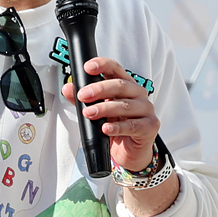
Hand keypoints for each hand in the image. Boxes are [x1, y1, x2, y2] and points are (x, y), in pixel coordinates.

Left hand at [60, 55, 159, 172]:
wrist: (129, 151)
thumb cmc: (117, 127)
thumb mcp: (98, 112)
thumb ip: (84, 100)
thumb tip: (68, 89)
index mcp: (127, 86)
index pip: (116, 69)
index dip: (103, 65)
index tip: (88, 67)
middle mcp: (138, 94)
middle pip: (120, 86)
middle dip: (99, 89)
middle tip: (83, 95)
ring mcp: (146, 110)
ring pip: (125, 105)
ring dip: (104, 109)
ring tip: (89, 113)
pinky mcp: (149, 126)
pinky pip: (132, 125)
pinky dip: (117, 127)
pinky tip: (106, 128)